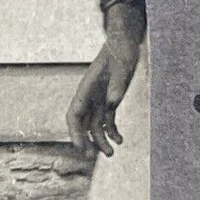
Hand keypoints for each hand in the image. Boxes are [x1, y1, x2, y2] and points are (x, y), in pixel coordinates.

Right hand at [67, 2, 144, 156]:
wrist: (125, 42)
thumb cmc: (121, 52)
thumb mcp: (122, 67)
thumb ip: (117, 85)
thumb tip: (113, 105)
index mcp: (86, 89)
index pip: (74, 116)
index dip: (75, 133)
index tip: (81, 147)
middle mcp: (89, 97)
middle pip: (82, 125)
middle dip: (86, 141)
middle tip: (93, 156)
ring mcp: (99, 100)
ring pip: (95, 126)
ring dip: (101, 141)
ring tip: (112, 154)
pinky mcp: (110, 101)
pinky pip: (108, 121)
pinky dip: (112, 132)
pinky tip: (120, 140)